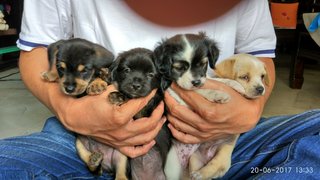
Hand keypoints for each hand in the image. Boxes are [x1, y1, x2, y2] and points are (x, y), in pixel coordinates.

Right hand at [19, 48, 165, 157]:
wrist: (74, 117)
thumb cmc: (88, 104)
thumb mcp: (104, 91)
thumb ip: (119, 87)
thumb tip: (130, 82)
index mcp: (120, 116)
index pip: (141, 104)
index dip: (150, 95)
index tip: (154, 90)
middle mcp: (122, 131)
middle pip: (149, 124)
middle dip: (159, 113)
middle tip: (162, 105)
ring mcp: (120, 140)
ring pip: (146, 138)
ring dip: (157, 129)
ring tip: (162, 120)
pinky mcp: (117, 145)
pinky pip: (134, 152)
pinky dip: (145, 148)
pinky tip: (151, 141)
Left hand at [164, 81, 263, 143]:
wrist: (246, 117)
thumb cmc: (236, 100)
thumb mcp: (223, 88)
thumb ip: (205, 84)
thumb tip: (189, 79)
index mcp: (209, 110)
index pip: (186, 96)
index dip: (177, 87)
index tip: (172, 82)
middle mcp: (203, 124)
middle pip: (178, 111)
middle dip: (169, 99)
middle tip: (166, 92)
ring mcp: (202, 133)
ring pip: (177, 124)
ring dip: (169, 113)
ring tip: (167, 104)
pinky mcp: (203, 138)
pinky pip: (184, 138)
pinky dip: (175, 131)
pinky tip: (171, 123)